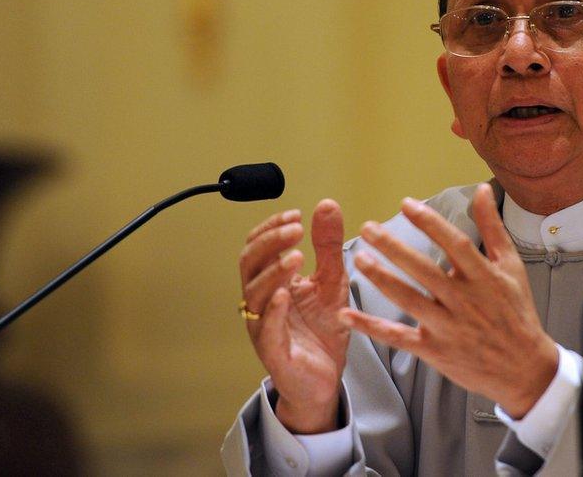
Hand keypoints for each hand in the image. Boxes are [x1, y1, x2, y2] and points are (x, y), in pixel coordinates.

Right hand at [239, 199, 349, 432]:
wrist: (326, 378)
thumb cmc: (322, 330)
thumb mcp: (333, 280)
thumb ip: (328, 245)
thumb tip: (327, 204)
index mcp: (272, 281)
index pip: (259, 246)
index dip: (271, 228)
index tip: (295, 216)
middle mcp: (262, 300)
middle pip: (250, 263)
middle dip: (270, 242)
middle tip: (295, 229)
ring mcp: (263, 325)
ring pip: (254, 293)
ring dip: (274, 271)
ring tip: (297, 256)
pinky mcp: (273, 351)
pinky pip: (265, 328)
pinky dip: (272, 310)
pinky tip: (284, 294)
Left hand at [340, 183, 557, 418]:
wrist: (524, 369)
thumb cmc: (516, 312)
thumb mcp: (511, 266)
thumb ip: (492, 227)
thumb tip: (482, 189)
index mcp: (484, 277)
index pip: (454, 244)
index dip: (430, 223)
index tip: (407, 204)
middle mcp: (464, 301)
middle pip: (424, 270)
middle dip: (394, 247)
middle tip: (368, 228)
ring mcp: (447, 327)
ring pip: (409, 300)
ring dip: (382, 279)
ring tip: (358, 258)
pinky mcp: (434, 350)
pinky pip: (398, 337)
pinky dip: (371, 327)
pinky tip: (346, 315)